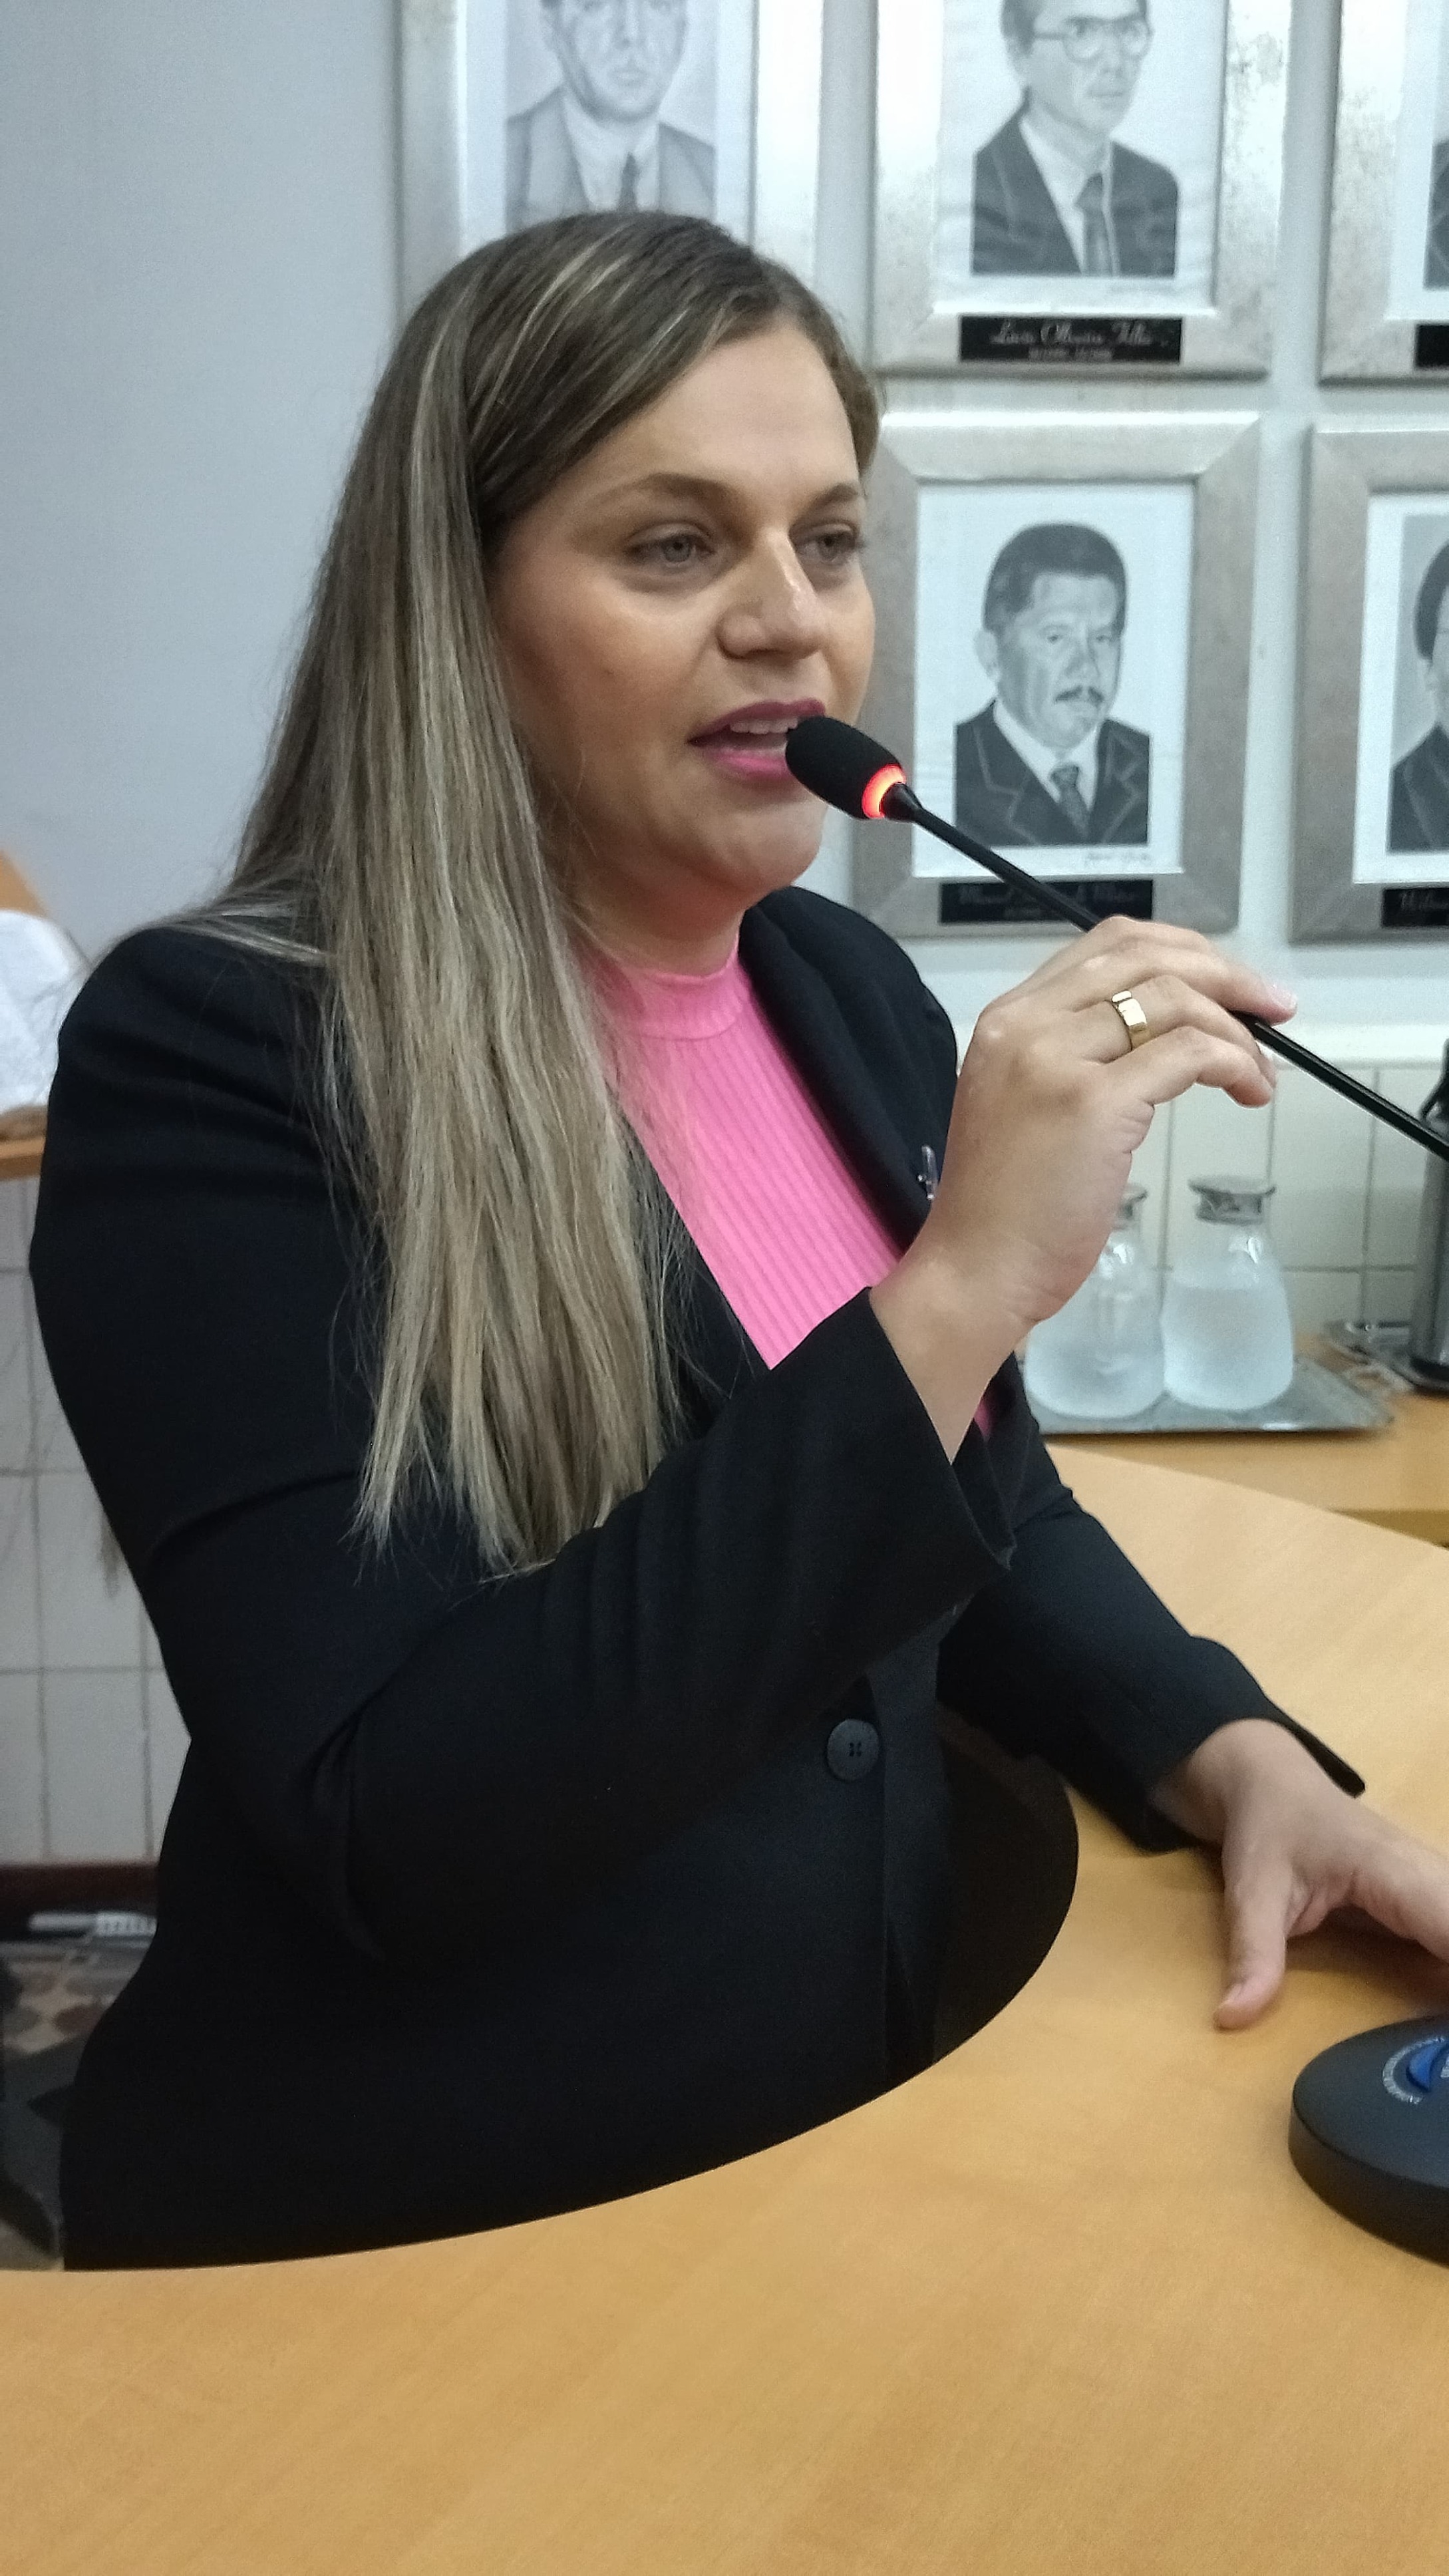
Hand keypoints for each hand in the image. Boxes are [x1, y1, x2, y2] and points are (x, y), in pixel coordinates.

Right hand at [927, 919, 1294, 1337]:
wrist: (976, 1269)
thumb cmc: (1006, 1205)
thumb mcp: (1029, 1102)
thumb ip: (1077, 1055)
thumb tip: (1168, 1032)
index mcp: (1008, 1018)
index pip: (1108, 945)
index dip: (1184, 953)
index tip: (1230, 985)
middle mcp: (1026, 1024)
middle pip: (1146, 955)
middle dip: (1225, 974)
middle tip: (1274, 1008)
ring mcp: (1056, 1059)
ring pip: (1174, 1000)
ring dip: (1237, 1030)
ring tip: (1259, 1074)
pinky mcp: (1093, 1103)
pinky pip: (1188, 1053)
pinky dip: (1234, 1062)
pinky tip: (1247, 1090)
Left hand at [1151, 1719, 1448, 2028]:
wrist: (1266, 1781)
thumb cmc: (1266, 1826)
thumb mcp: (1252, 1892)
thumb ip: (1252, 1955)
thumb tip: (1233, 2019)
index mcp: (1394, 1871)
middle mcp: (1428, 1875)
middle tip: (1444, 2051)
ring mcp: (1432, 1884)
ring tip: (1441, 2039)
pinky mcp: (1426, 1899)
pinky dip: (1447, 1965)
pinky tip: (1437, 2013)